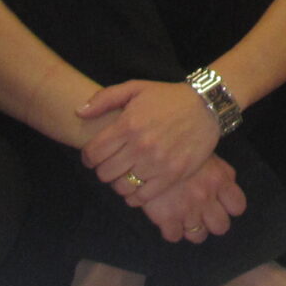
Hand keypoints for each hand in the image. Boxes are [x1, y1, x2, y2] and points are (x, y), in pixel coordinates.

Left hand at [77, 78, 220, 196]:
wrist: (206, 106)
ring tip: (124, 175)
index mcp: (128, 124)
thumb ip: (104, 98)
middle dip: (103, 170)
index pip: (93, 153)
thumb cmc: (168, 97)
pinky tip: (137, 187)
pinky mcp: (173, 175)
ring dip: (119, 183)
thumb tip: (78, 112)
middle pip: (105, 173)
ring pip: (122, 187)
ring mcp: (158, 162)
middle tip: (111, 165)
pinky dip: (135, 197)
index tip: (94, 157)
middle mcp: (141, 145)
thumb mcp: (136, 88)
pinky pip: (143, 197)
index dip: (88, 158)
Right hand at [133, 154, 245, 243]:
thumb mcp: (206, 155)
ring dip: (192, 230)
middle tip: (203, 216)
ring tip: (184, 219)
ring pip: (198, 236)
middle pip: (221, 227)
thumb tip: (229, 186)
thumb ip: (222, 172)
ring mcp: (187, 209)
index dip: (230, 208)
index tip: (222, 206)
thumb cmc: (179, 150)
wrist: (147, 151)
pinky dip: (171, 230)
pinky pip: (174, 236)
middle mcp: (206, 197)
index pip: (238, 206)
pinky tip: (168, 218)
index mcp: (219, 180)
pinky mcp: (166, 218)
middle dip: (213, 223)